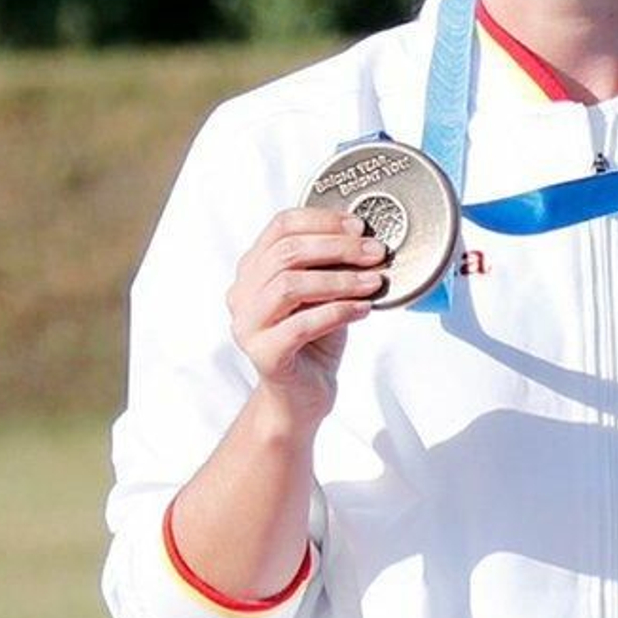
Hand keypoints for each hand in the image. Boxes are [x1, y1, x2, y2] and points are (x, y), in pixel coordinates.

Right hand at [227, 208, 389, 423]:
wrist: (302, 397)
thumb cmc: (314, 341)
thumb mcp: (325, 293)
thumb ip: (332, 266)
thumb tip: (366, 240)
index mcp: (253, 269)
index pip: (281, 226)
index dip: (323, 221)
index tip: (359, 226)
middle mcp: (242, 294)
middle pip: (287, 252)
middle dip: (338, 248)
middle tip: (375, 253)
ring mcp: (248, 325)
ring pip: (289, 285)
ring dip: (340, 280)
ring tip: (373, 283)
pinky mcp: (264, 354)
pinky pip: (301, 325)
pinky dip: (337, 312)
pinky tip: (362, 310)